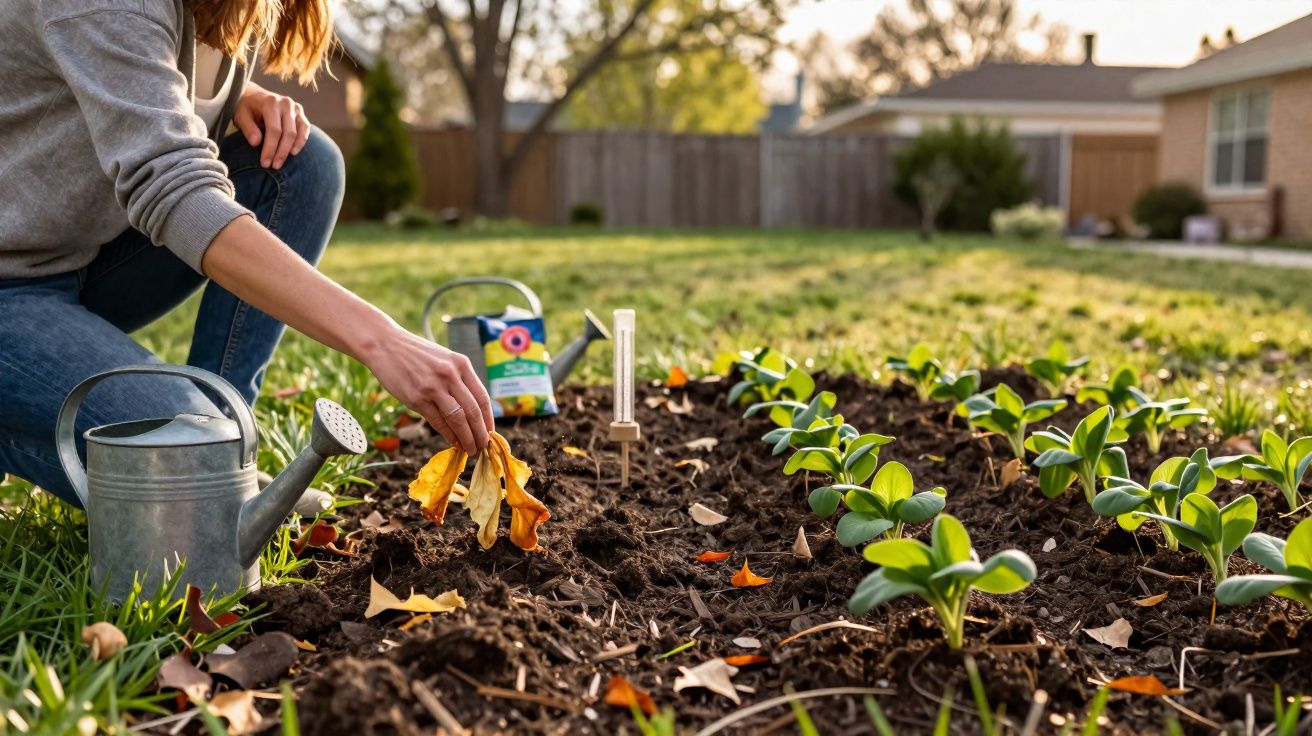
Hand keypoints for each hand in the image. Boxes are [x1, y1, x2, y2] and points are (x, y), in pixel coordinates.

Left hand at [232, 83, 309, 169]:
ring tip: (283, 161)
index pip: (274, 130)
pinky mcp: (300, 112)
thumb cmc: (246, 108)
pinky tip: (294, 151)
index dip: (270, 148)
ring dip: (293, 148)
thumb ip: (248, 127)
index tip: (265, 163)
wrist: (254, 95)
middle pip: (288, 132)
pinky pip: (305, 128)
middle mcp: (285, 103)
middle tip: (274, 166)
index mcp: (270, 102)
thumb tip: (256, 142)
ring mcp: (295, 107)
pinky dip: (301, 140)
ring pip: (299, 131)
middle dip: (281, 152)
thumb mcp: (241, 115)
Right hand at [362, 327, 494, 455]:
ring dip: (466, 438)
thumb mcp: (445, 359)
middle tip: (482, 447)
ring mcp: (433, 387)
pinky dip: (448, 435)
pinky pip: (438, 421)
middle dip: (480, 434)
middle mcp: (450, 375)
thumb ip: (459, 379)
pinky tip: (452, 441)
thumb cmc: (416, 354)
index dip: (489, 419)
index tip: (491, 433)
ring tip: (470, 449)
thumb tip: (474, 410)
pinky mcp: (416, 398)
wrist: (385, 345)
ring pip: (458, 419)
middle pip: (473, 411)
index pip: (482, 397)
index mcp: (461, 364)